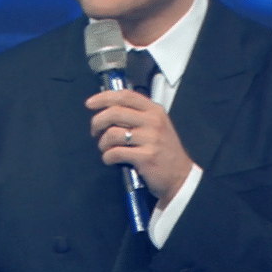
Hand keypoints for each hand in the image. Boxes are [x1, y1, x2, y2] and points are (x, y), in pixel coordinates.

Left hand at [86, 89, 192, 207]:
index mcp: (155, 110)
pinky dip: (107, 157)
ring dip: (102, 143)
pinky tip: (110, 159)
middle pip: (115, 112)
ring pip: (112, 134)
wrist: (180, 176)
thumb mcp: (158, 125)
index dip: (104, 97)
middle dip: (97, 122)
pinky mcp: (145, 157)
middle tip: (94, 131)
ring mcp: (150, 139)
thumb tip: (109, 109)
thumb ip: (138, 115)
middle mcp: (153, 121)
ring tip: (105, 148)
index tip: (91, 103)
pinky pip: (115, 153)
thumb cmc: (165, 151)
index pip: (125, 96)